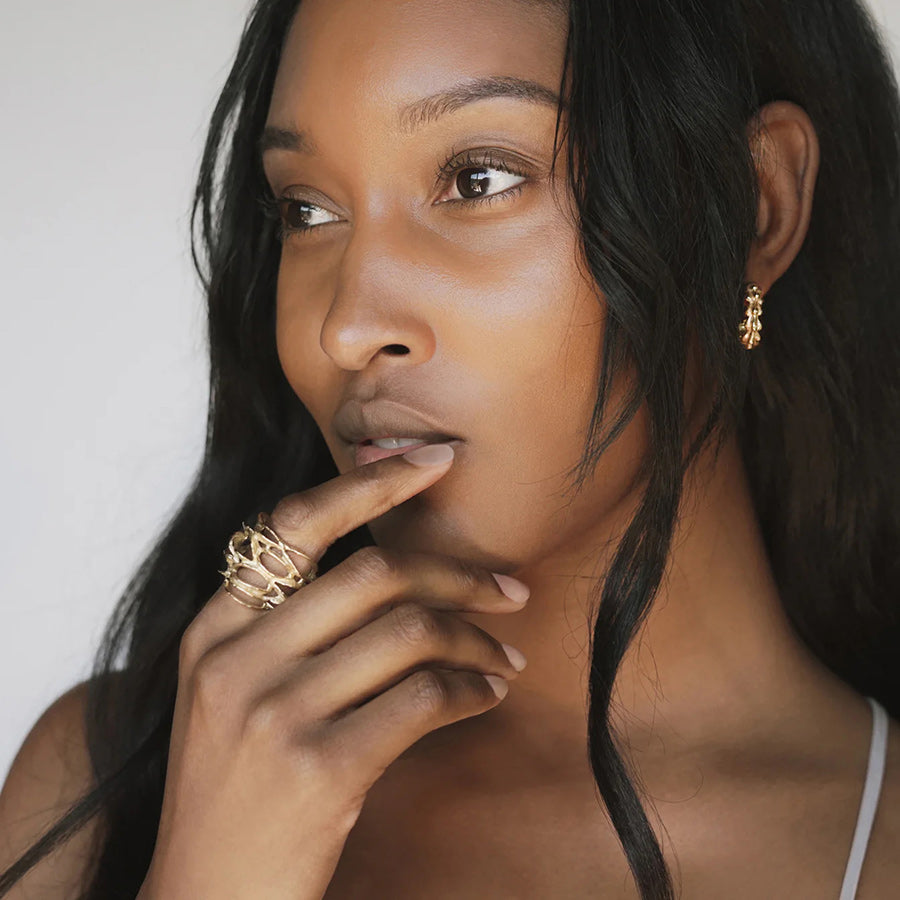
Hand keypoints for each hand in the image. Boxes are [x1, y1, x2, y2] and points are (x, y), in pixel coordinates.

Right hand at [137, 444, 527, 899]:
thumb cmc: (234, 791)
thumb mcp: (232, 693)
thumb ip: (287, 627)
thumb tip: (395, 571)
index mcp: (213, 629)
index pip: (298, 523)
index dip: (374, 481)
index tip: (436, 460)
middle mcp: (236, 659)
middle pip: (376, 573)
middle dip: (459, 573)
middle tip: (509, 590)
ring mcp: (274, 714)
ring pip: (410, 632)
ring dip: (475, 638)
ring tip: (504, 656)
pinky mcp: (320, 769)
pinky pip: (425, 698)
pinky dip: (471, 689)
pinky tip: (486, 693)